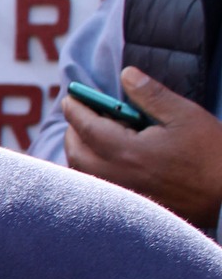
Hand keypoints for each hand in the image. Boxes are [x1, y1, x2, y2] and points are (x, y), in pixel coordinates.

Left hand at [63, 67, 221, 230]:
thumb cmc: (209, 154)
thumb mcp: (184, 115)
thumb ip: (151, 94)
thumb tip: (126, 74)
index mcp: (127, 152)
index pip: (86, 127)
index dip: (75, 109)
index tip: (70, 97)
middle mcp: (116, 176)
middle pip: (76, 151)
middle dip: (73, 129)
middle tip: (80, 112)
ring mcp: (118, 193)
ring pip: (81, 172)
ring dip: (79, 149)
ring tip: (92, 132)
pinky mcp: (125, 205)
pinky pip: (94, 185)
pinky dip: (89, 167)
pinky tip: (105, 155)